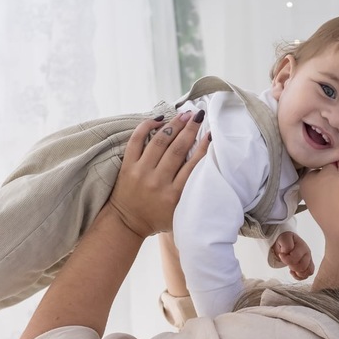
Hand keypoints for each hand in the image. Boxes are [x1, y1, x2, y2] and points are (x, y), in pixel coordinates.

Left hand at [106, 110, 208, 237]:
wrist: (126, 223)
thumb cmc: (157, 218)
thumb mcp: (179, 211)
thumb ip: (190, 192)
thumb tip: (204, 165)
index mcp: (173, 195)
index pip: (193, 165)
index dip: (203, 147)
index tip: (211, 133)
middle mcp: (157, 182)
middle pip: (177, 149)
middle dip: (190, 129)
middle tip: (199, 115)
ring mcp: (141, 172)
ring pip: (159, 141)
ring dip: (174, 125)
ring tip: (184, 114)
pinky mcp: (127, 166)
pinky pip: (136, 140)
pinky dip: (147, 126)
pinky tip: (159, 118)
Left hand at [271, 231, 314, 280]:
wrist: (287, 242)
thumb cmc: (285, 241)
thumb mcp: (284, 238)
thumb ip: (286, 244)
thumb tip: (288, 253)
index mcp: (302, 246)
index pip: (295, 257)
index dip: (285, 259)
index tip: (281, 255)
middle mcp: (307, 253)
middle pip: (302, 266)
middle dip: (292, 266)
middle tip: (286, 262)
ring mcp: (309, 260)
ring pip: (308, 272)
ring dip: (297, 272)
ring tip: (291, 268)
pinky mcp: (308, 266)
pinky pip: (307, 275)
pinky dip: (299, 276)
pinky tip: (293, 272)